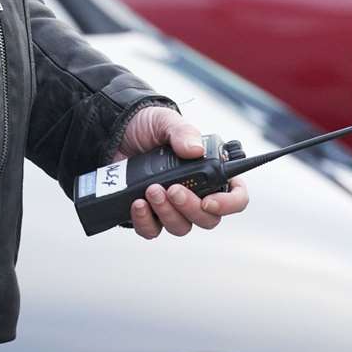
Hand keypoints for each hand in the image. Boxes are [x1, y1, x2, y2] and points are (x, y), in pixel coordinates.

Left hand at [115, 106, 248, 240]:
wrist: (116, 133)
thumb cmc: (148, 127)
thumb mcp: (165, 121)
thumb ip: (183, 132)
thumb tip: (195, 150)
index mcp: (210, 171)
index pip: (235, 197)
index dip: (229, 204)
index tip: (210, 201)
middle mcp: (195, 194)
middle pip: (208, 219)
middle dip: (191, 208)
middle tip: (174, 190)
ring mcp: (172, 207)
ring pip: (180, 227)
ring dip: (167, 212)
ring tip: (151, 189)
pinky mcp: (148, 214)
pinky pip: (151, 230)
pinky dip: (145, 221)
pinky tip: (137, 204)